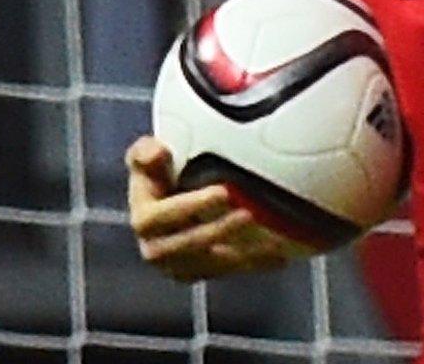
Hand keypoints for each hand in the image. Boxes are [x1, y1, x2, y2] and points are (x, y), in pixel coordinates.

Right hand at [126, 136, 292, 280]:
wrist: (175, 195)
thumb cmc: (165, 172)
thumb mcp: (151, 158)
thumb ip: (147, 154)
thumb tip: (154, 152)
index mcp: (144, 218)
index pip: (158, 218)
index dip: (189, 207)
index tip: (223, 192)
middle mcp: (156, 246)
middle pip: (183, 246)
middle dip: (217, 231)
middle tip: (249, 214)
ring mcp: (179, 264)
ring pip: (208, 265)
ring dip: (240, 254)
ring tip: (270, 239)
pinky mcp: (201, 272)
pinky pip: (229, 272)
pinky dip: (255, 264)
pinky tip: (279, 256)